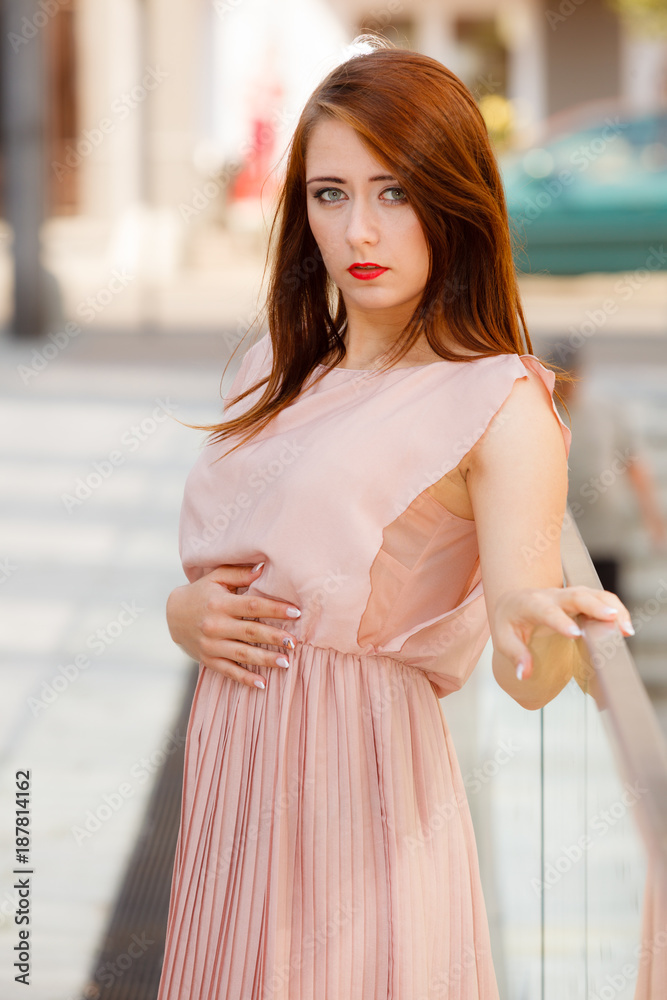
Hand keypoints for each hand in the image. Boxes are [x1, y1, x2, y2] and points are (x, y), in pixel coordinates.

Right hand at [166, 562, 300, 689]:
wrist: (173, 614)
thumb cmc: (202, 592)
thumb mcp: (216, 577)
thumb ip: (239, 573)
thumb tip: (264, 567)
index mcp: (220, 603)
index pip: (252, 606)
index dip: (275, 609)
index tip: (296, 612)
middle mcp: (215, 625)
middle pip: (250, 632)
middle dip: (274, 637)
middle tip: (294, 642)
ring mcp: (210, 645)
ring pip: (242, 654)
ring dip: (265, 659)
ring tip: (286, 662)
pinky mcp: (208, 659)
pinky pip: (229, 671)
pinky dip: (245, 678)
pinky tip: (263, 683)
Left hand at [493, 584, 633, 681]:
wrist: (514, 601)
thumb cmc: (510, 621)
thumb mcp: (504, 638)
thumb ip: (516, 655)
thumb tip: (525, 674)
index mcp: (531, 603)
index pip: (546, 610)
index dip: (561, 621)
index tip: (575, 634)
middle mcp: (552, 595)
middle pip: (576, 595)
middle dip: (595, 606)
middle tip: (612, 618)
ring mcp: (568, 594)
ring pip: (593, 594)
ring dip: (612, 607)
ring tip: (626, 629)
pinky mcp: (581, 598)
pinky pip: (601, 599)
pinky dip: (615, 609)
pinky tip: (625, 627)